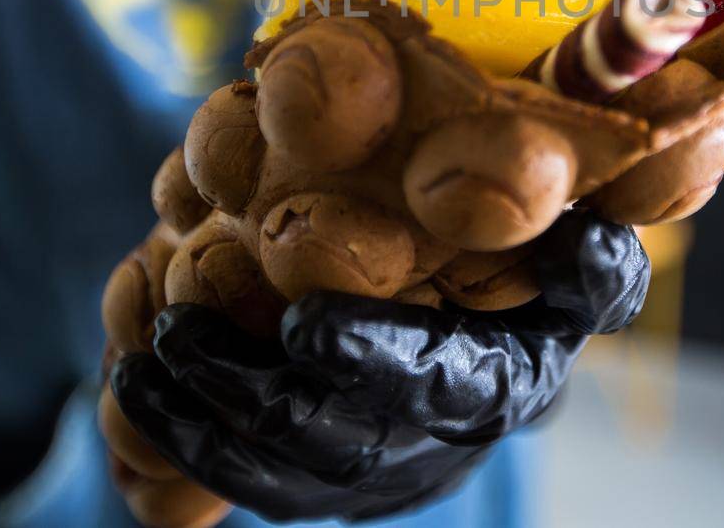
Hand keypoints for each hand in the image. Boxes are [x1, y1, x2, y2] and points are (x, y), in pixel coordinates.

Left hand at [110, 210, 649, 522]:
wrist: (499, 352)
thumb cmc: (531, 288)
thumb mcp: (576, 269)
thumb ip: (586, 259)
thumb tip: (582, 237)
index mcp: (497, 383)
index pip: (435, 382)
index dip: (370, 357)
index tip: (301, 325)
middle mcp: (432, 445)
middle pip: (335, 442)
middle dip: (248, 394)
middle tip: (178, 335)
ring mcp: (375, 475)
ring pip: (279, 478)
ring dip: (199, 429)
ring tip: (137, 367)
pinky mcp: (326, 485)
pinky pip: (249, 486)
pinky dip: (187, 449)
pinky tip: (136, 395)